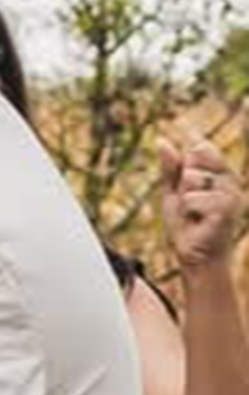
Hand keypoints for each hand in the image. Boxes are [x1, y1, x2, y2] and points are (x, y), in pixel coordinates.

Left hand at [159, 137, 245, 270]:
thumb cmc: (186, 224)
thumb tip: (161, 139)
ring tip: (194, 214)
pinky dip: (187, 210)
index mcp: (222, 172)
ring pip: (192, 178)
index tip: (185, 185)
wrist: (193, 255)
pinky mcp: (227, 210)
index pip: (200, 147)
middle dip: (182, 184)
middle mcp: (232, 180)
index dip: (185, 163)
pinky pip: (192, 198)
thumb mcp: (172, 191)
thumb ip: (170, 167)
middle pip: (194, 160)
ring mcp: (232, 194)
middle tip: (189, 205)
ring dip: (184, 199)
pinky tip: (198, 221)